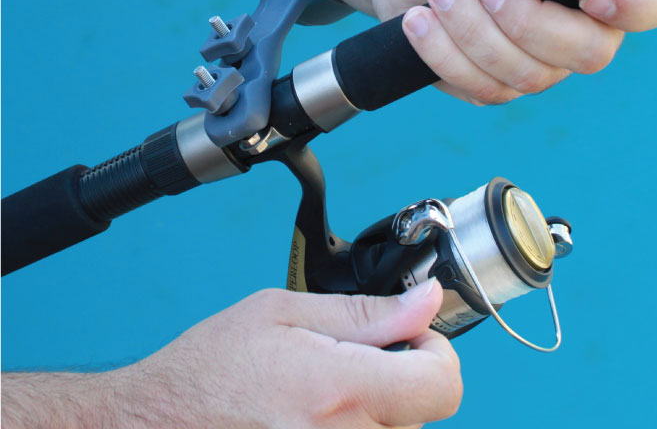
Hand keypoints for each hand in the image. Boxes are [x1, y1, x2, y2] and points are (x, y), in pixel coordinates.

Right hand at [114, 280, 459, 428]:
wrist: (154, 425)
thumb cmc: (210, 367)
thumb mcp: (284, 313)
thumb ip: (366, 311)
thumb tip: (427, 300)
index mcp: (340, 388)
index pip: (442, 383)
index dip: (434, 352)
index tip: (407, 337)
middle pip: (422, 412)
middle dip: (400, 379)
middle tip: (348, 361)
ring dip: (376, 411)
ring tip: (322, 394)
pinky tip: (316, 417)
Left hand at [305, 0, 656, 104]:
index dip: (640, 9)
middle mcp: (579, 15)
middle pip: (592, 53)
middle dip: (526, 23)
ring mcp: (539, 53)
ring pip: (532, 77)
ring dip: (473, 34)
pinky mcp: (497, 80)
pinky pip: (487, 90)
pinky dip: (446, 56)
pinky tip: (420, 21)